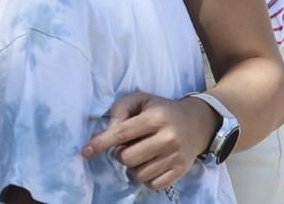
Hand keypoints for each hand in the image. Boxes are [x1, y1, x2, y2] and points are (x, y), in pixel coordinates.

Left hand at [82, 92, 217, 190]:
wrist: (198, 123)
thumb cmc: (162, 110)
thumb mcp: (141, 100)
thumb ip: (120, 110)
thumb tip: (108, 131)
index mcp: (155, 118)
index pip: (122, 133)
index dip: (101, 143)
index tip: (86, 151)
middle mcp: (167, 138)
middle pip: (127, 158)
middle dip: (120, 154)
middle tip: (127, 146)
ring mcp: (176, 157)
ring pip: (139, 174)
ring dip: (133, 167)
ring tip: (140, 154)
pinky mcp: (181, 171)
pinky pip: (153, 184)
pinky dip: (146, 177)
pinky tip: (149, 164)